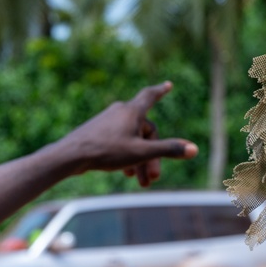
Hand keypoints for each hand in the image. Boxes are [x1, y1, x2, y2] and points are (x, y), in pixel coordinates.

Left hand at [55, 81, 197, 186]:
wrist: (70, 156)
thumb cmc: (106, 151)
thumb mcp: (141, 153)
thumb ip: (168, 150)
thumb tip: (194, 149)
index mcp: (132, 111)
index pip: (150, 96)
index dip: (161, 91)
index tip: (168, 84)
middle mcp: (120, 112)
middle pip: (145, 132)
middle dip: (152, 156)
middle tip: (153, 179)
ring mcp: (107, 121)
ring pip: (132, 139)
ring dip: (139, 160)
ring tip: (140, 182)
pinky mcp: (97, 131)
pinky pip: (119, 141)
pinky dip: (126, 156)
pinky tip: (125, 173)